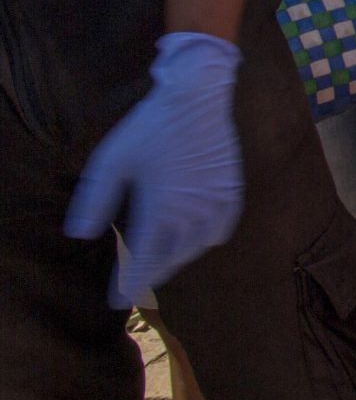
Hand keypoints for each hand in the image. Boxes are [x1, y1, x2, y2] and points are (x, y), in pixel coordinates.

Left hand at [64, 33, 244, 305]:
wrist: (198, 97)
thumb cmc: (150, 127)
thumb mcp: (110, 161)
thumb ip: (95, 201)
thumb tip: (79, 236)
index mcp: (161, 209)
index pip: (143, 262)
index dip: (127, 285)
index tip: (115, 302)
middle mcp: (192, 214)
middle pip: (170, 260)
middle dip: (149, 275)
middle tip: (132, 284)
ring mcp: (217, 204)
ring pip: (195, 248)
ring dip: (175, 259)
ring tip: (158, 261)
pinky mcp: (232, 192)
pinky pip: (220, 229)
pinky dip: (205, 240)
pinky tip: (193, 238)